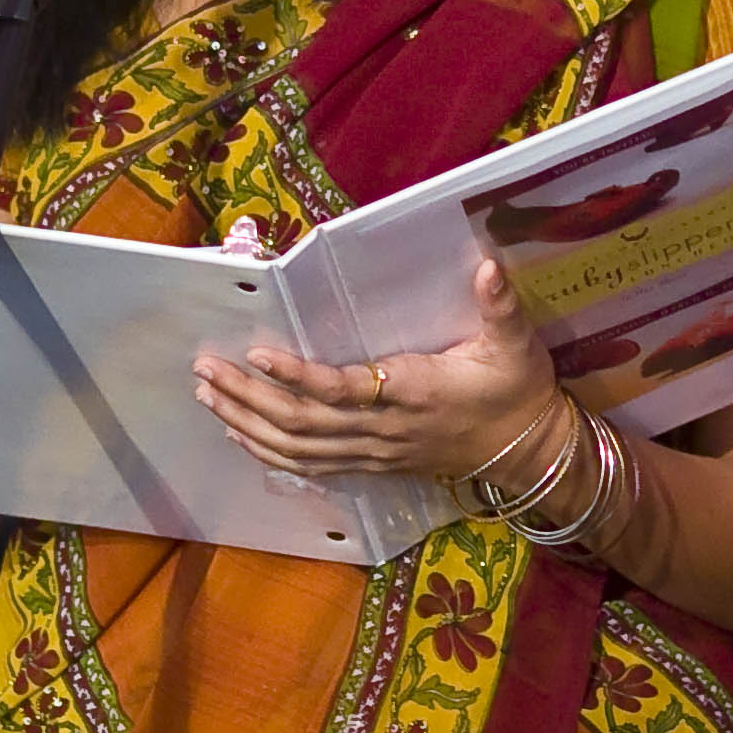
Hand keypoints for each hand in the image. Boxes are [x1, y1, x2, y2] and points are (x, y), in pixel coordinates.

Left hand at [194, 258, 561, 482]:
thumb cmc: (516, 391)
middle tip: (206, 370)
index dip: (297, 376)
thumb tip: (488, 266)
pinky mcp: (372, 465)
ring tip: (208, 396)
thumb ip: (500, 306)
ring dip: (247, 424)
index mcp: (412, 392)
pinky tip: (239, 434)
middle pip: (302, 422)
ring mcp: (374, 453)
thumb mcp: (516, 345)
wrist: (527, 450)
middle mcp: (383, 429)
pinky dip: (269, 452)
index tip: (257, 353)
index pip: (343, 390)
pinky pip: (311, 466)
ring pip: (298, 448)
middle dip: (248, 397)